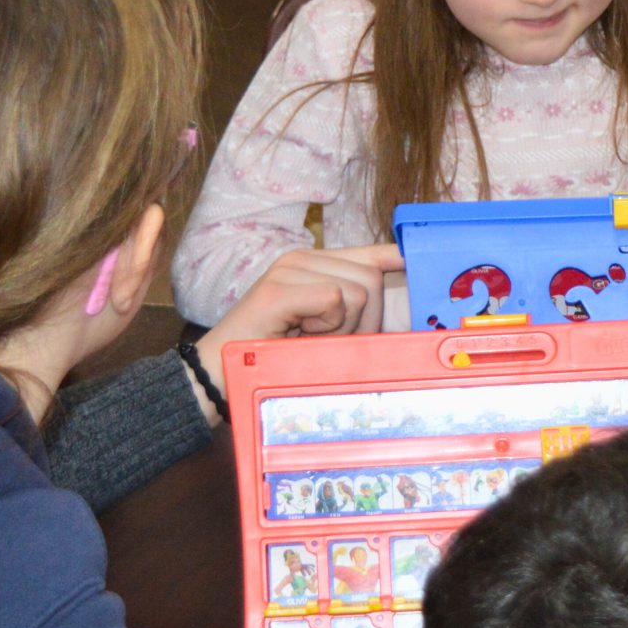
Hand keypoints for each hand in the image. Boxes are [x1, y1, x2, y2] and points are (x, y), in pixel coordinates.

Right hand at [183, 245, 401, 423]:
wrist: (217, 373)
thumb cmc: (271, 354)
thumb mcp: (320, 330)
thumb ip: (352, 312)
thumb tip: (393, 310)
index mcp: (311, 265)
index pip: (365, 253)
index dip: (392, 258)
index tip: (410, 259)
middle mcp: (301, 258)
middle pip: (371, 278)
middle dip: (365, 319)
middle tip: (330, 339)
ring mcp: (288, 270)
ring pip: (358, 291)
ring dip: (344, 327)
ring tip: (310, 337)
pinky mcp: (278, 289)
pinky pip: (335, 300)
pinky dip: (327, 326)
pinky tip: (301, 334)